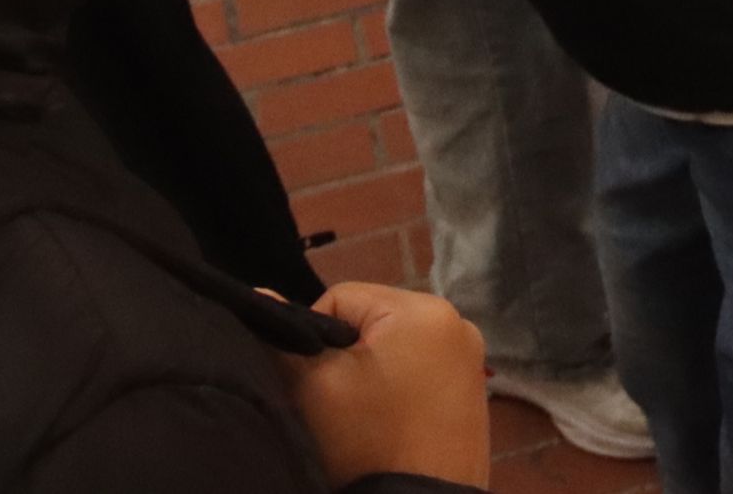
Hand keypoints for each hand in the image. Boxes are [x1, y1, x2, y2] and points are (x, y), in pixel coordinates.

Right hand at [285, 283, 489, 488]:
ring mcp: (469, 358)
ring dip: (369, 377)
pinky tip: (388, 426)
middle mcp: (457, 321)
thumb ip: (287, 339)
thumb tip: (260, 294)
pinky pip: (419, 375)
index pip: (342, 298)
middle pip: (371, 323)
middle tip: (335, 403)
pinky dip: (396, 394)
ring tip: (361, 418)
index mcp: (425, 307)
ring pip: (393, 350)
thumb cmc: (367, 438)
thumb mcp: (316, 386)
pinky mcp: (471, 392)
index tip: (313, 382)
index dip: (313, 336)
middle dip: (345, 357)